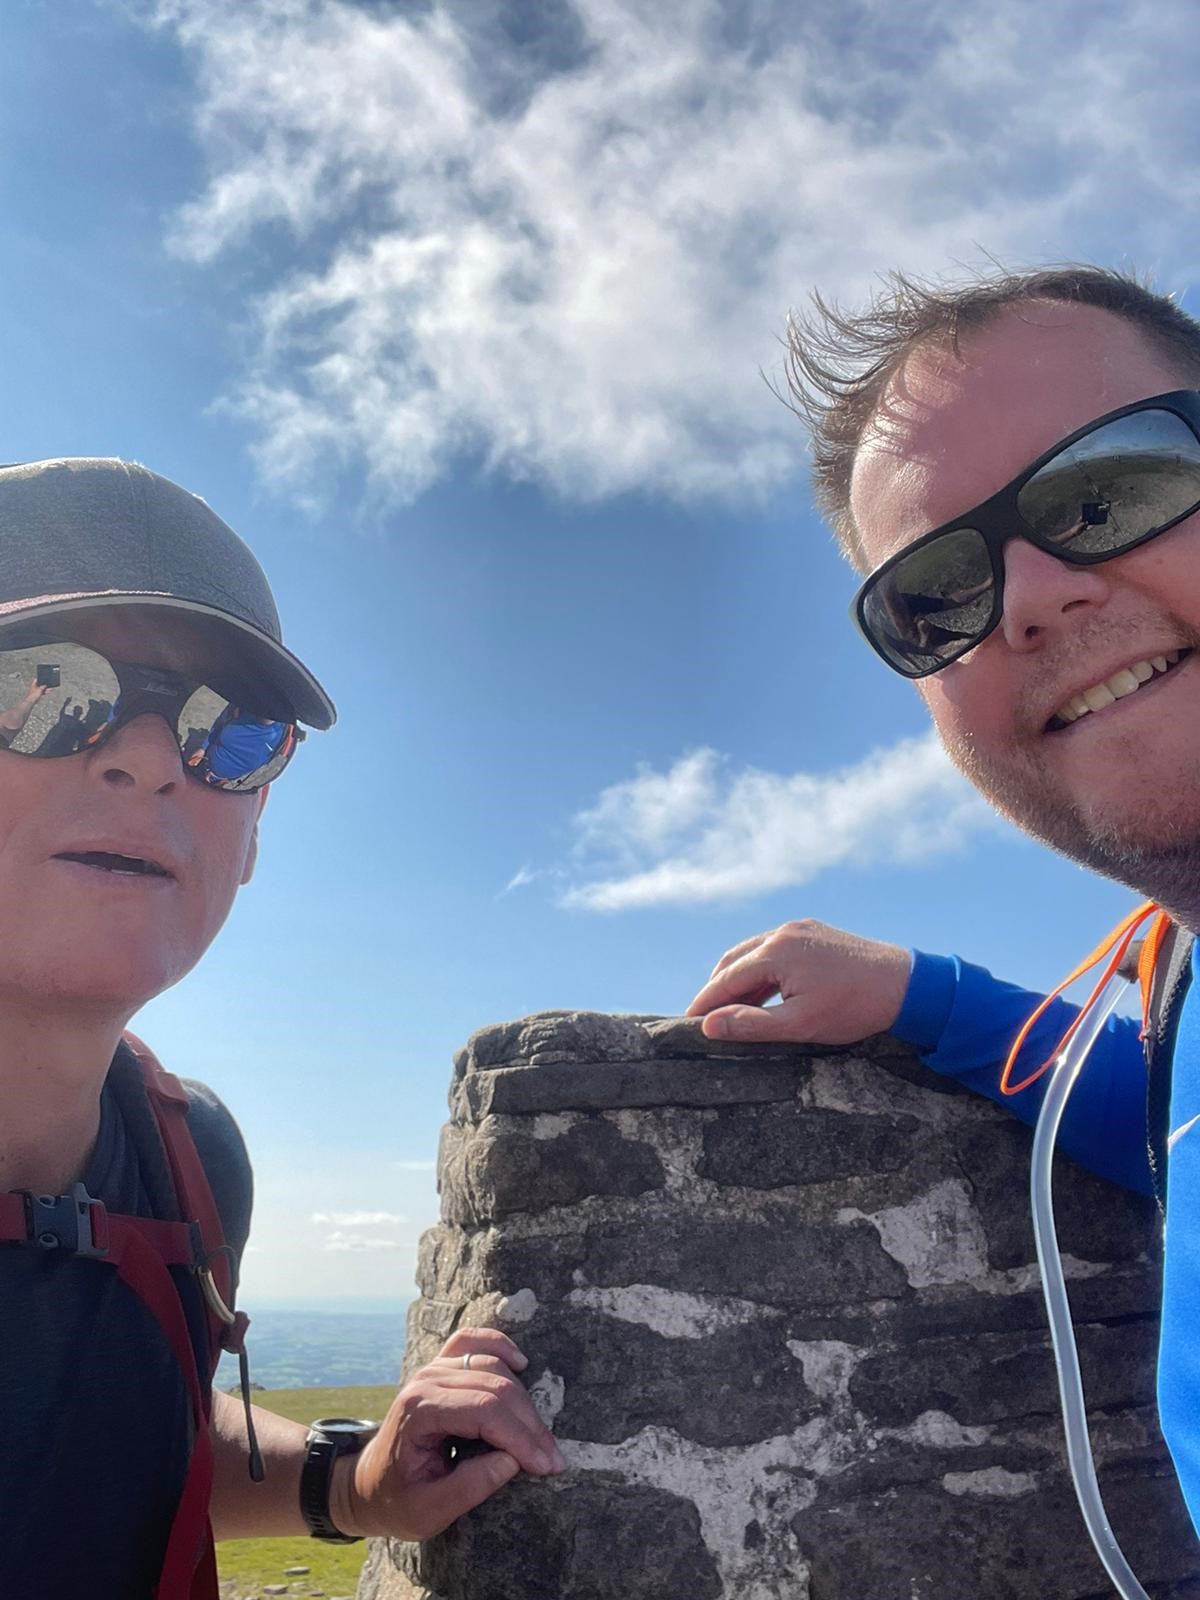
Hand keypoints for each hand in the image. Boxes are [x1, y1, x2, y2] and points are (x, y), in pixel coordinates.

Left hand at [331, 1326, 565, 1540]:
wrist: (366, 1483)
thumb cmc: (396, 1500)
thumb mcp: (427, 1512)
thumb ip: (468, 1488)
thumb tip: (512, 1461)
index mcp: (419, 1411)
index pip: (484, 1411)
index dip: (521, 1437)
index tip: (547, 1466)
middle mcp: (426, 1380)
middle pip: (496, 1388)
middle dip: (530, 1425)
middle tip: (553, 1460)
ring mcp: (433, 1368)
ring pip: (493, 1367)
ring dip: (525, 1400)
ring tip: (541, 1439)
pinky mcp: (441, 1366)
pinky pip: (474, 1341)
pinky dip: (500, 1346)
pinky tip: (521, 1362)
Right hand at [686, 918, 910, 1045]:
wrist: (906, 985)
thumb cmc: (854, 1008)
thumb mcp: (800, 1024)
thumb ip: (751, 1024)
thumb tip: (709, 1026)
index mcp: (775, 951)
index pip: (726, 979)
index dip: (705, 1003)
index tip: (686, 1023)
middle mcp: (783, 932)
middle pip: (734, 960)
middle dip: (716, 989)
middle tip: (704, 1018)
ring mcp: (800, 929)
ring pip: (753, 952)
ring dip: (738, 979)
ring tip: (730, 1009)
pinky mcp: (815, 932)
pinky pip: (774, 948)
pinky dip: (760, 969)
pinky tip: (762, 991)